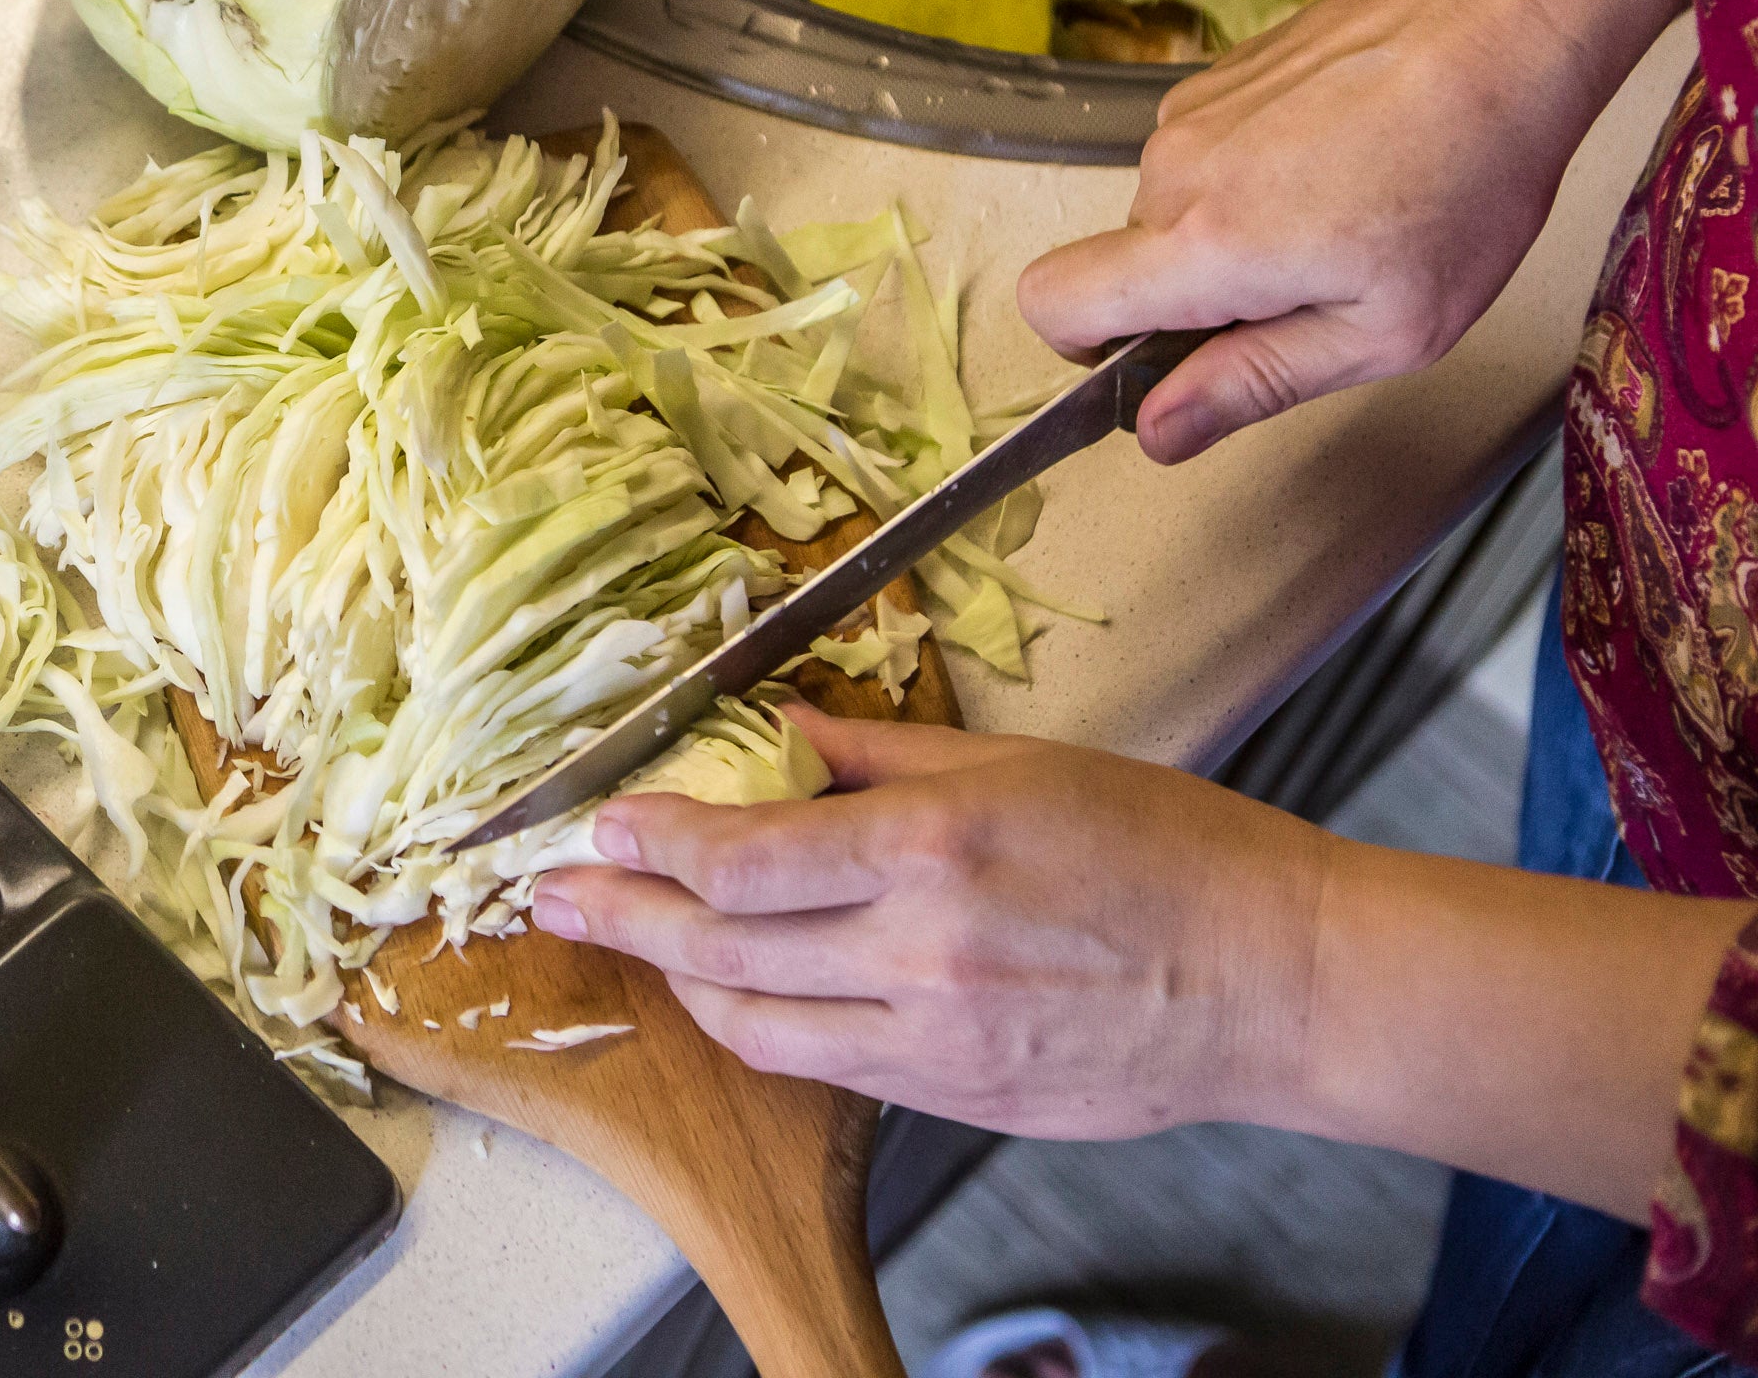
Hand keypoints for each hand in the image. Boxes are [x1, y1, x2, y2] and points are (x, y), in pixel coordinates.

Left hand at [531, 708, 1330, 1138]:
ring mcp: (939, 1038)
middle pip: (721, 946)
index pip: (742, 857)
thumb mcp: (1021, 765)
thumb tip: (783, 737)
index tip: (602, 826)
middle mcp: (922, 950)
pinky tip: (735, 991)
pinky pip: (826, 1067)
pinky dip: (762, 1026)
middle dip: (623, 917)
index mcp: (934, 847)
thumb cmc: (1172, 851)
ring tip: (639, 941)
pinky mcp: (960, 1097)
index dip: (652, 845)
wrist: (1278, 980)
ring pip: (756, 1024)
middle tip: (556, 894)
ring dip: (679, 981)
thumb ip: (885, 753)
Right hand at [1017, 0, 1609, 462]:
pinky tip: (1344, 158)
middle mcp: (1171, 172)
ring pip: (1172, 208)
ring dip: (1235, 229)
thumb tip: (1158, 431)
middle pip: (1126, 262)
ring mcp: (1188, 114)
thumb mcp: (1388, 328)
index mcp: (1204, 246)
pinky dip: (1255, 173)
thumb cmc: (1466, 174)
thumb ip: (1256, 382)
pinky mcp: (1215, 77)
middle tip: (1320, 282)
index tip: (1165, 356)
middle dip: (1200, 291)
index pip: (1052, 302)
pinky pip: (1205, 155)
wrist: (1497, 18)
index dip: (1085, 348)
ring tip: (1347, 210)